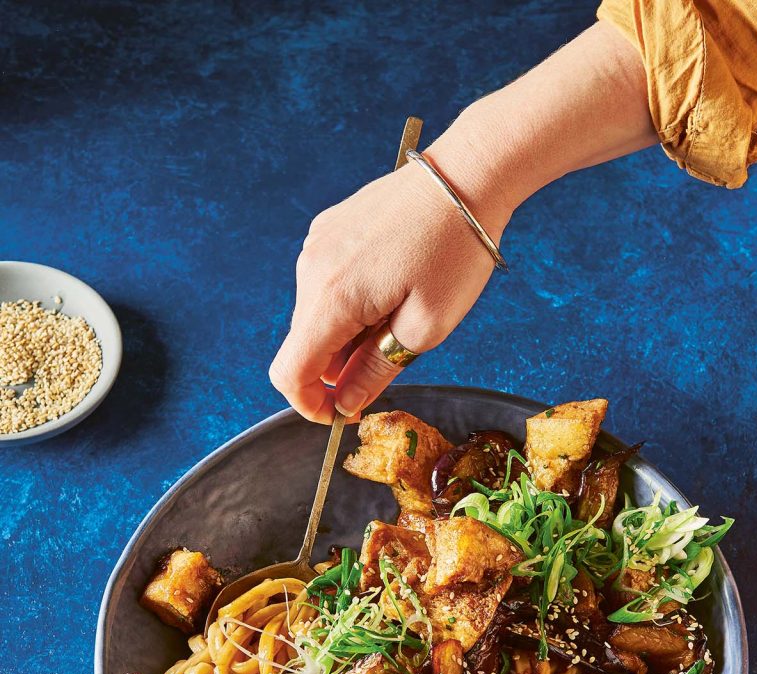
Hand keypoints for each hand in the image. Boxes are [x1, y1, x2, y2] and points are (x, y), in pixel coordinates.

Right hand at [269, 141, 505, 422]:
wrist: (466, 176)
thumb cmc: (455, 250)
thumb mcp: (425, 327)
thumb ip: (375, 371)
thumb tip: (346, 402)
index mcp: (331, 299)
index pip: (290, 373)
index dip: (310, 406)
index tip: (342, 414)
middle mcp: (311, 270)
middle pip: (304, 346)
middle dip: (339, 368)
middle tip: (392, 358)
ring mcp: (316, 246)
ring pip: (316, 316)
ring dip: (347, 333)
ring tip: (399, 314)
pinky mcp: (328, 229)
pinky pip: (326, 284)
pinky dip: (349, 303)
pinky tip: (390, 287)